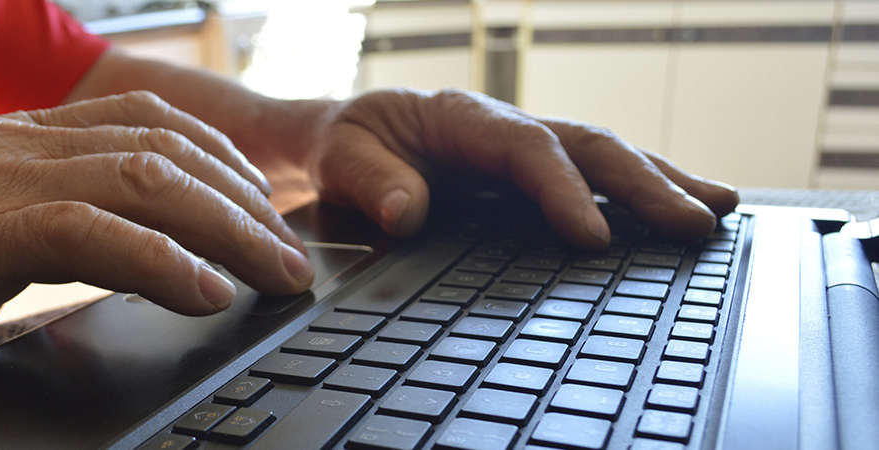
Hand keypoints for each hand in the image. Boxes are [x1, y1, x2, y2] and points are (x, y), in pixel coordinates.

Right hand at [0, 91, 312, 404]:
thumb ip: (65, 228)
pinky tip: (206, 292)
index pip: (148, 128)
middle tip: (292, 253)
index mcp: (23, 141)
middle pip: (164, 152)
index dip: (222, 167)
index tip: (266, 213)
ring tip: (276, 271)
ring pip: (144, 182)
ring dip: (227, 229)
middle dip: (244, 203)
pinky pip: (89, 231)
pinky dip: (162, 260)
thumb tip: (150, 257)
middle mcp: (16, 144)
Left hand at [310, 88, 738, 247]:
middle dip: (646, 184)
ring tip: (718, 210)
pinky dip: (640, 191)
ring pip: (606, 156)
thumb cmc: (348, 143)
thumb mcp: (341, 157)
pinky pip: (594, 175)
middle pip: (588, 147)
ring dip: (663, 182)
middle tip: (697, 222)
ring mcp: (526, 148)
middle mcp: (506, 128)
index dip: (565, 190)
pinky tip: (677, 210)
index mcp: (463, 120)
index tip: (594, 236)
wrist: (347, 134)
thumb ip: (372, 180)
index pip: (528, 149)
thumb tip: (407, 212)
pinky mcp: (532, 173)